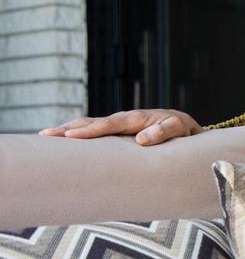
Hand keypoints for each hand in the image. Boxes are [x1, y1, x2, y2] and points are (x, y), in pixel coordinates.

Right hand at [39, 109, 204, 145]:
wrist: (185, 126)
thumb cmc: (182, 130)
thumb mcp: (179, 130)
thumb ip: (163, 133)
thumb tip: (142, 140)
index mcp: (138, 119)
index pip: (110, 124)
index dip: (91, 130)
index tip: (71, 136)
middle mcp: (124, 119)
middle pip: (93, 122)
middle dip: (69, 128)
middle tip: (46, 136)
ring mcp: (119, 124)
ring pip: (90, 124)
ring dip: (68, 130)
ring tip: (45, 135)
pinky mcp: (117, 130)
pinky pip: (95, 130)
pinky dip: (77, 132)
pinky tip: (61, 138)